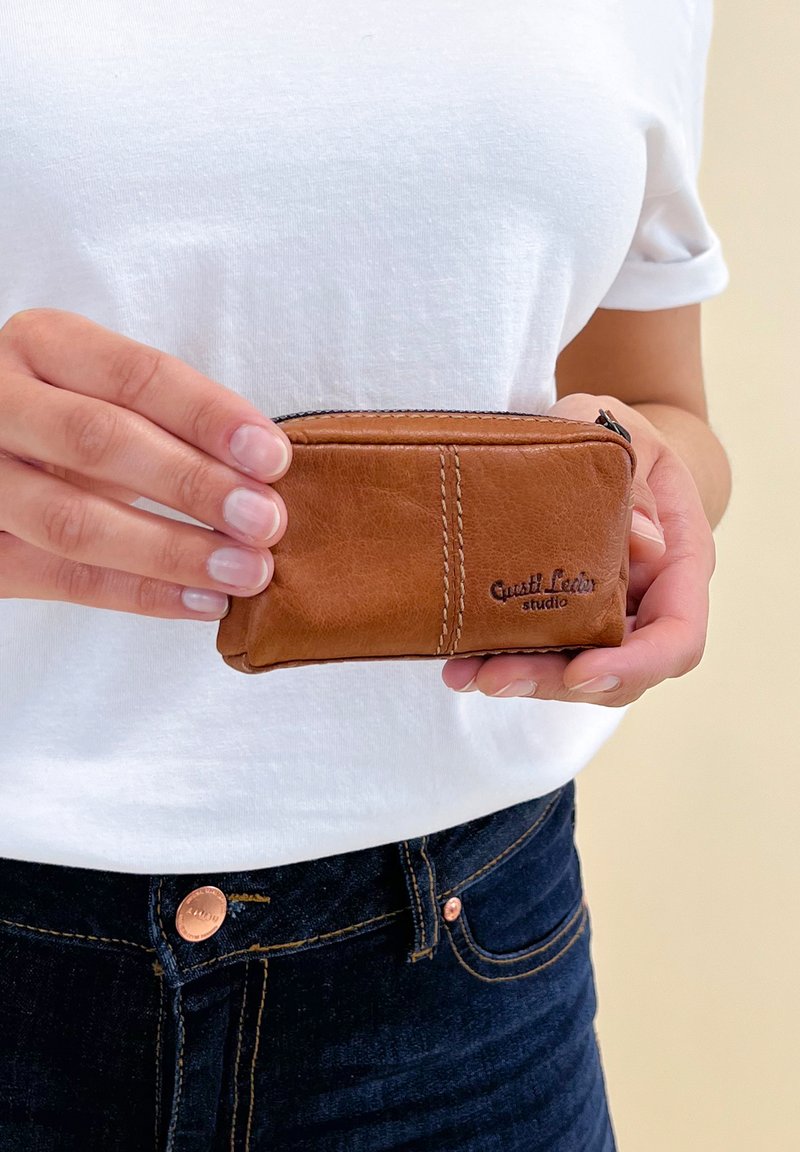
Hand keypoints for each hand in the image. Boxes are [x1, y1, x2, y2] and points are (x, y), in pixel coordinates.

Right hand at [0, 308, 291, 617]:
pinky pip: (62, 580)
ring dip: (173, 551)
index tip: (272, 457)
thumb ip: (172, 424)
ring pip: (72, 521)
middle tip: (264, 520)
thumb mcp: (108, 395)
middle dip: (193, 483)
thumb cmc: (74, 422)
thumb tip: (266, 476)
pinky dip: (142, 594)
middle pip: (99, 440)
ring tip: (246, 570)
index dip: (208, 416)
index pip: (135, 374)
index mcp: (44, 345)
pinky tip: (204, 601)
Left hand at [441, 392, 715, 704]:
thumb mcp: (627, 436)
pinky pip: (540, 653)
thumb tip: (643, 541)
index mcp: (680, 562)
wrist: (606, 444)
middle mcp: (648, 603)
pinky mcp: (563, 619)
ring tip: (463, 673)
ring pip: (573, 672)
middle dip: (555, 682)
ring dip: (520, 679)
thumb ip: (634, 480)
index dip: (635, 665)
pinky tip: (459, 663)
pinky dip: (502, 661)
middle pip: (617, 673)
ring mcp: (605, 617)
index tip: (582, 671)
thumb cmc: (621, 437)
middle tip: (494, 676)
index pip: (677, 637)